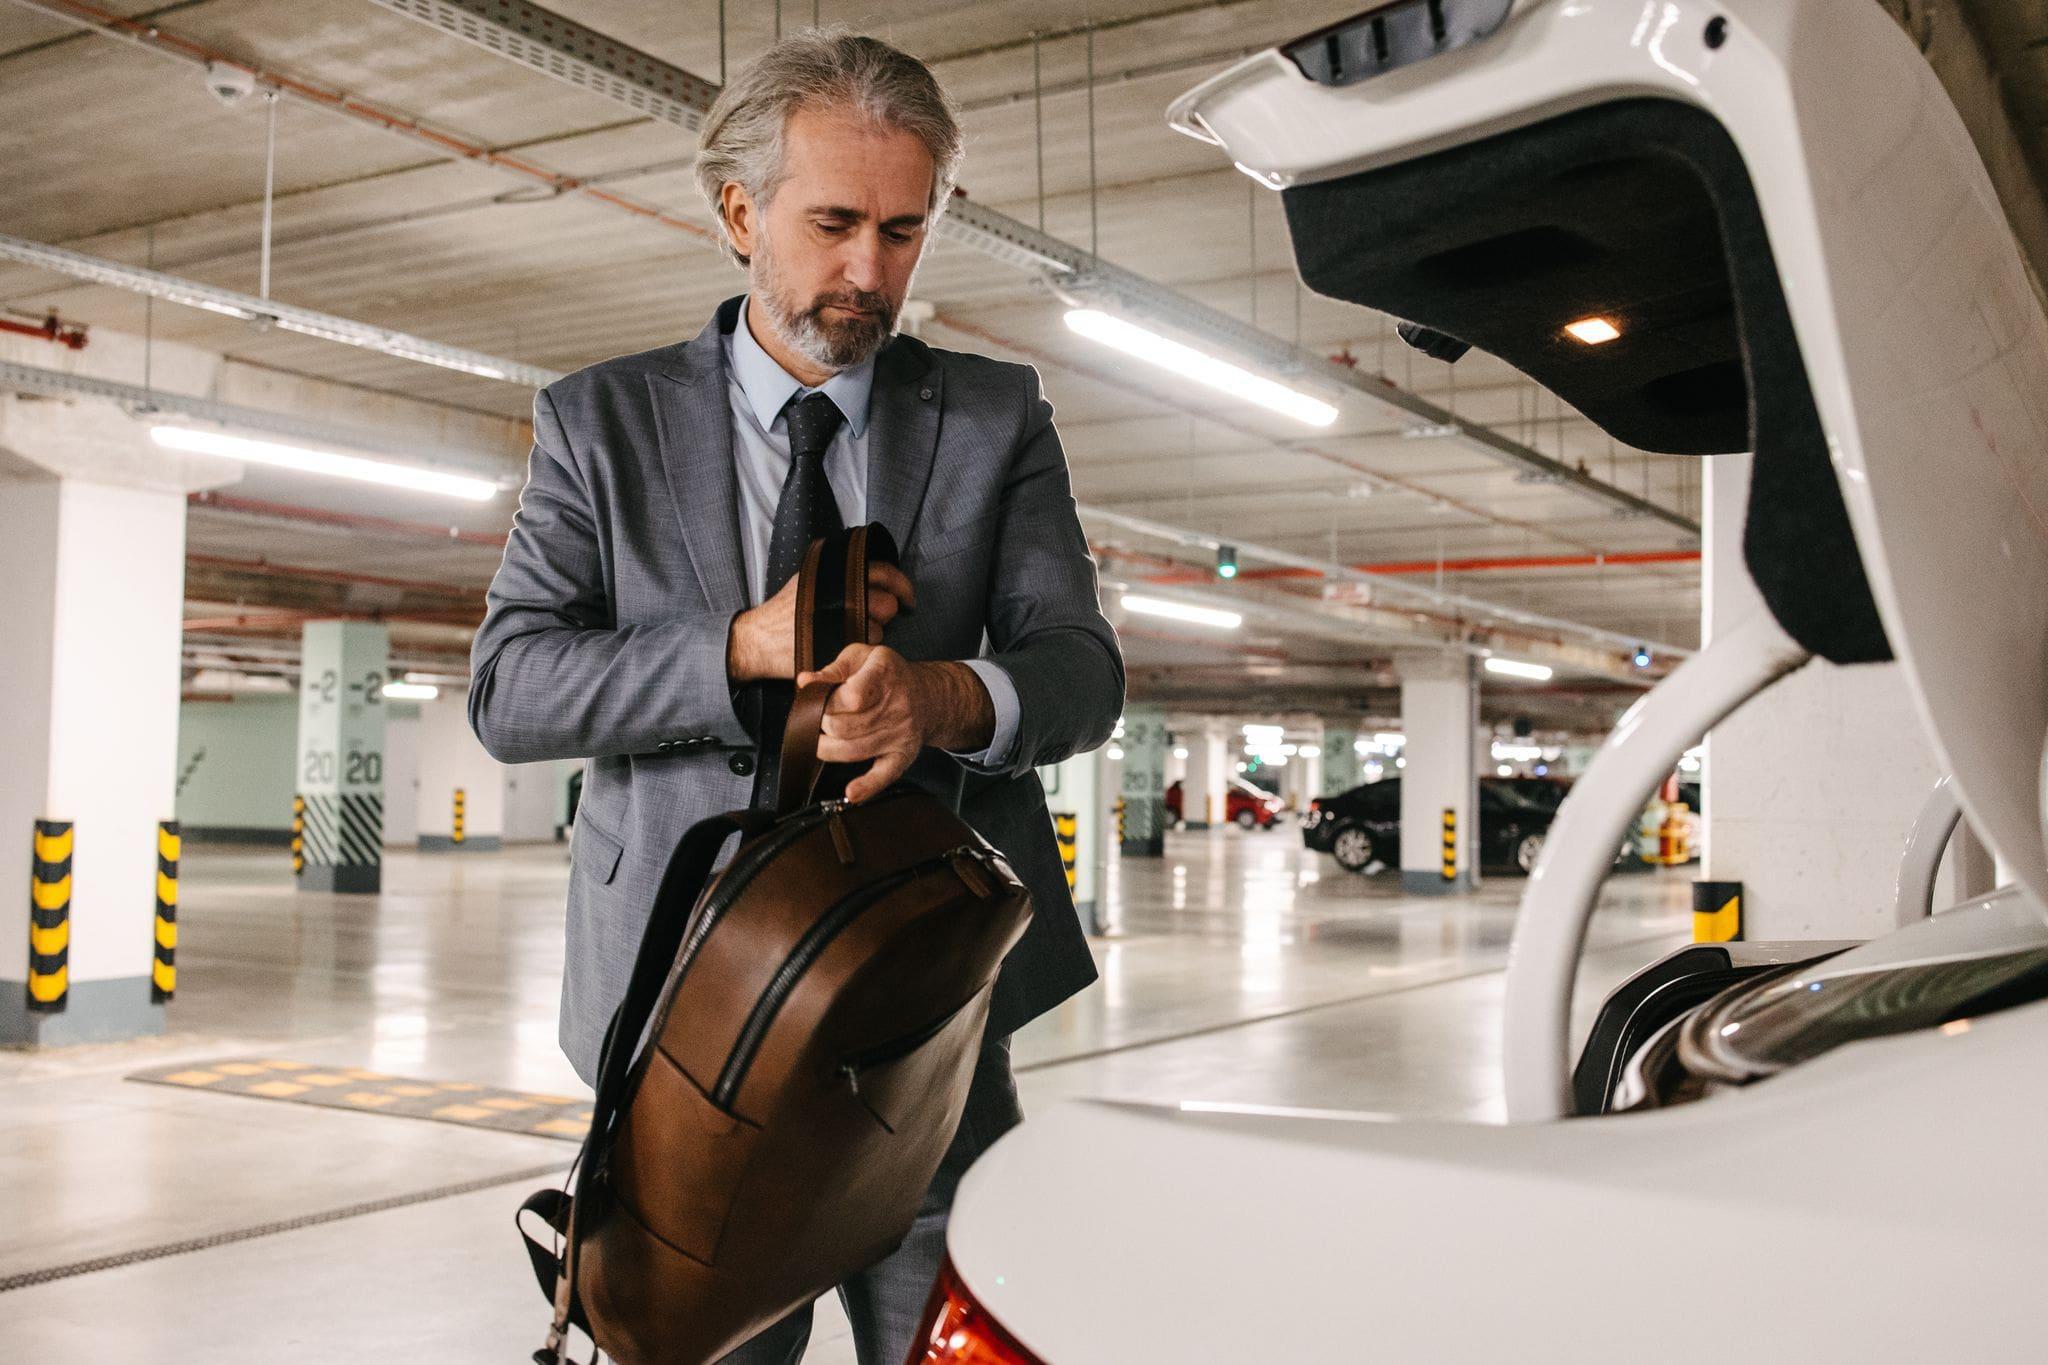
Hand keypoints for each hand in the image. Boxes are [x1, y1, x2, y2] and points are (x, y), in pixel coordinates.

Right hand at [726, 561, 916, 682]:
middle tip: (875, 619)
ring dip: (873, 633)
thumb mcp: (809, 578)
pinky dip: (861, 648)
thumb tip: (868, 569)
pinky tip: (845, 646)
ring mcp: (842, 622)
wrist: (759, 639)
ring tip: (851, 633)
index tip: (908, 599)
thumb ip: (838, 572)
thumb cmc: (784, 611)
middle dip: (886, 613)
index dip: (903, 585)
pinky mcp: (839, 645)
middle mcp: (843, 594)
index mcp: (838, 574)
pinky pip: (866, 647)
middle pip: (887, 604)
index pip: (885, 572)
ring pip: (880, 629)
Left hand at [798, 646, 993, 802]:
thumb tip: (805, 682)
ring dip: (827, 748)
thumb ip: (832, 669)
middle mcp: (896, 706)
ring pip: (852, 750)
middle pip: (844, 727)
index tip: (819, 700)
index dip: (827, 702)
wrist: (927, 695)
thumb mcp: (861, 657)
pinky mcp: (902, 754)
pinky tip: (852, 792)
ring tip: (822, 738)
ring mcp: (900, 733)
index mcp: (884, 675)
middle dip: (822, 724)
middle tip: (820, 717)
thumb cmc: (889, 674)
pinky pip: (884, 775)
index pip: (850, 697)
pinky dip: (867, 786)